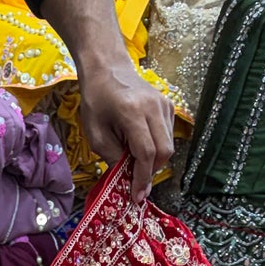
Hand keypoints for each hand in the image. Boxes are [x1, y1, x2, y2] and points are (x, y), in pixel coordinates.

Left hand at [78, 61, 174, 201]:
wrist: (108, 68)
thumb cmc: (96, 100)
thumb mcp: (96, 134)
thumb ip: (112, 157)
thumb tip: (127, 180)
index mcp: (133, 112)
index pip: (146, 152)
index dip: (142, 178)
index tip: (137, 196)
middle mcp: (154, 106)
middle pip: (164, 151)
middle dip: (151, 173)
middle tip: (137, 185)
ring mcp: (164, 104)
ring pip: (169, 145)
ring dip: (154, 162)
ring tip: (136, 166)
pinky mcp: (168, 105)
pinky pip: (168, 135)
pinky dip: (157, 149)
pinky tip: (142, 149)